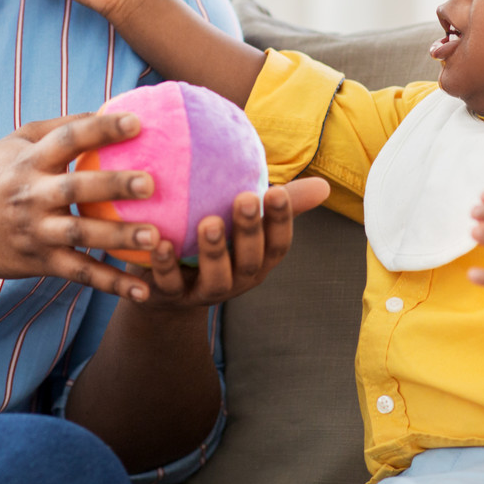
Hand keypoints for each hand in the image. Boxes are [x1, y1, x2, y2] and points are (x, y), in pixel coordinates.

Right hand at [0, 112, 165, 300]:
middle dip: (114, 186)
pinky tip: (143, 290)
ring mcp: (36, 231)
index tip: (137, 122)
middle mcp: (32, 194)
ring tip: (154, 238)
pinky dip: (111, 284)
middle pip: (77, 188)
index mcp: (29, 160)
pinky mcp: (40, 262)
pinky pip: (80, 274)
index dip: (102, 129)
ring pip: (80, 234)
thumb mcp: (14, 143)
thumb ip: (57, 127)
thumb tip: (105, 110)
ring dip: (118, 237)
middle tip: (151, 183)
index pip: (68, 139)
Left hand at [125, 178, 332, 316]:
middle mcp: (238, 280)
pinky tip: (160, 243)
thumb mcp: (246, 225)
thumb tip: (324, 185)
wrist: (165, 289)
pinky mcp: (170, 298)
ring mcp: (204, 293)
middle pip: (250, 260)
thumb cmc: (214, 243)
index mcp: (259, 260)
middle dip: (249, 231)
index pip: (279, 243)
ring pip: (216, 279)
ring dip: (214, 251)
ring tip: (208, 223)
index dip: (281, 220)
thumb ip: (278, 204)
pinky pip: (169, 286)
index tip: (276, 191)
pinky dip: (165, 267)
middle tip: (246, 199)